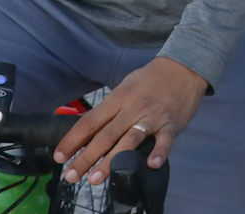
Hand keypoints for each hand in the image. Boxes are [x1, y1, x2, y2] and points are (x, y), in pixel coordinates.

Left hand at [55, 56, 205, 183]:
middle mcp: (133, 108)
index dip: (72, 140)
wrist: (185, 66)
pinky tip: (152, 164)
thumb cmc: (151, 80)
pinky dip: (159, 152)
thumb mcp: (126, 87)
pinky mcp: (172, 123)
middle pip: (105, 135)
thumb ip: (109, 110)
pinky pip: (165, 140)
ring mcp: (153, 116)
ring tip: (96, 178)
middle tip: (71, 176)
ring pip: (130, 141)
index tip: (59, 156)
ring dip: (112, 161)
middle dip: (86, 157)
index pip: (90, 121)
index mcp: (118, 98)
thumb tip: (87, 133)